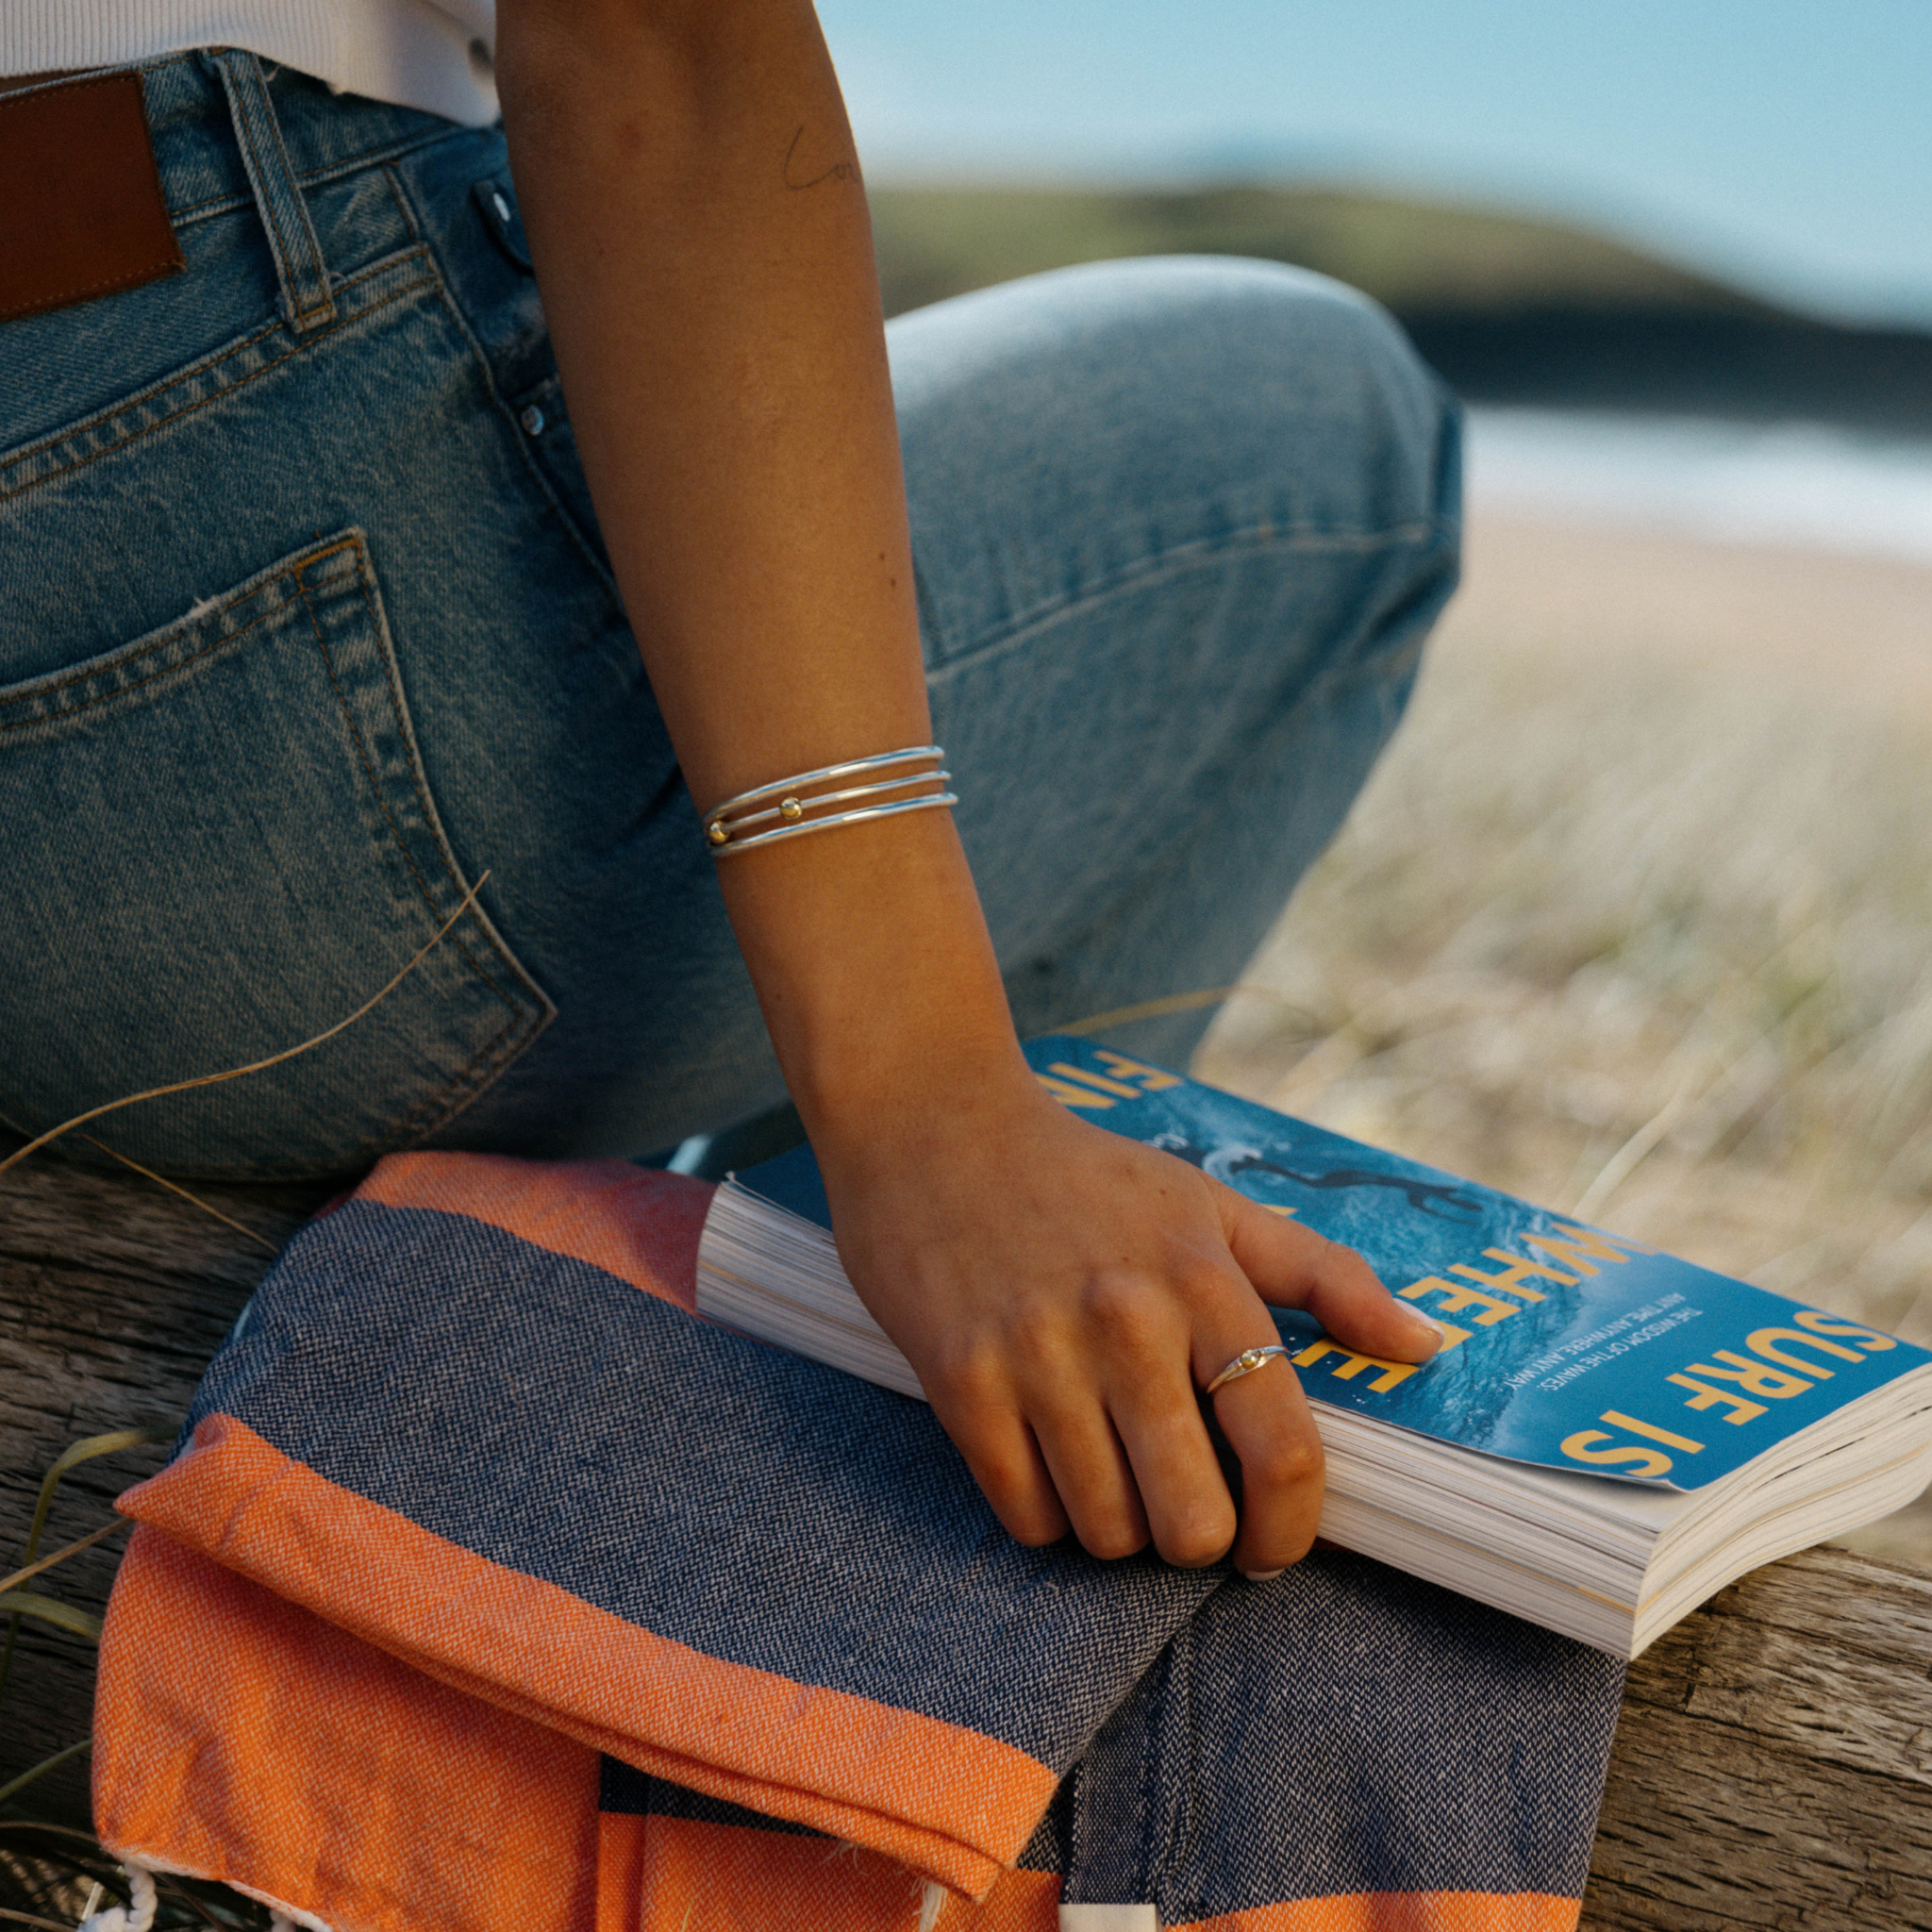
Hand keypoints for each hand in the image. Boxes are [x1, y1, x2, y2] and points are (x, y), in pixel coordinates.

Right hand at [814, 1063, 1443, 1575]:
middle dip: (1197, 1539)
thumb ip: (1323, 1277)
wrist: (936, 1125)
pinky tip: (1047, 1461)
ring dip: (1116, 1530)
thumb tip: (1425, 1346)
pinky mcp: (960, 1380)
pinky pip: (1026, 1514)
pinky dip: (1045, 1515)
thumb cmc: (1085, 1173)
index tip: (1273, 1547)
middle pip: (1193, 1520)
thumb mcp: (1210, 1203)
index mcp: (1202, 1279)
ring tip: (1109, 1475)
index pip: (1281, 1447)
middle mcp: (1125, 1320)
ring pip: (1106, 1531)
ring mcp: (1038, 1354)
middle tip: (1181, 1509)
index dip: (1292, 1528)